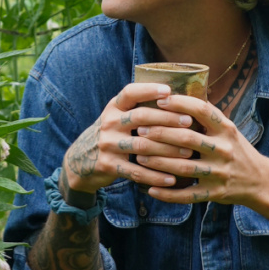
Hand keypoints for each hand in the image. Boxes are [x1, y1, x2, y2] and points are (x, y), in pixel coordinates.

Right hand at [62, 81, 198, 195]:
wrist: (80, 160)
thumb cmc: (110, 135)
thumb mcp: (116, 117)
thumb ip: (137, 108)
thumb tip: (175, 99)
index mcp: (114, 107)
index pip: (130, 92)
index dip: (148, 90)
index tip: (169, 91)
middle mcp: (109, 123)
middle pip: (140, 117)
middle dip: (167, 119)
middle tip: (189, 122)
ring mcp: (107, 144)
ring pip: (142, 146)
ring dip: (167, 149)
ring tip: (188, 152)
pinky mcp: (108, 165)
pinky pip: (136, 171)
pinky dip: (155, 176)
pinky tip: (171, 179)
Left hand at [132, 94, 266, 205]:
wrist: (260, 180)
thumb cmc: (236, 149)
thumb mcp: (228, 129)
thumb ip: (207, 116)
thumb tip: (177, 92)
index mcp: (226, 129)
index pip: (201, 110)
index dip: (179, 104)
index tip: (159, 100)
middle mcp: (224, 149)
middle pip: (187, 138)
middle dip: (160, 133)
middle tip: (140, 129)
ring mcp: (219, 173)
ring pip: (183, 167)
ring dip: (158, 162)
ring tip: (140, 156)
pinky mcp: (214, 193)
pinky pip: (187, 195)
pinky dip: (167, 194)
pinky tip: (151, 189)